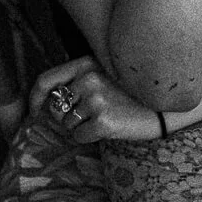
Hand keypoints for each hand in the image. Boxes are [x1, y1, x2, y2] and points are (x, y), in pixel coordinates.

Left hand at [31, 56, 161, 143]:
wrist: (166, 106)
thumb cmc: (134, 92)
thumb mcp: (107, 73)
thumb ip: (80, 79)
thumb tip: (49, 102)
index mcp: (87, 63)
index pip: (45, 80)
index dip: (35, 99)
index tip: (34, 112)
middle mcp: (89, 79)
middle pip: (55, 108)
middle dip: (65, 118)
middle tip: (87, 119)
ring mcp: (96, 99)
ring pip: (67, 125)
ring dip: (80, 128)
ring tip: (104, 119)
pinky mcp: (104, 121)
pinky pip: (79, 137)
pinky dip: (89, 138)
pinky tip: (109, 128)